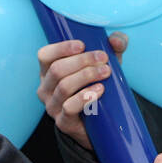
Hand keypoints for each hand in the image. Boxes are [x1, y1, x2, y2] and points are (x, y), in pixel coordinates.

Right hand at [36, 33, 126, 147]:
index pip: (45, 55)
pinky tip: (100, 90)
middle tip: (104, 58)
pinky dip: (85, 96)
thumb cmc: (98, 84)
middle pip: (57, 69)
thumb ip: (114, 47)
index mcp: (49, 71)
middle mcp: (45, 88)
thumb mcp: (105, 63)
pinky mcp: (63, 122)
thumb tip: (116, 40)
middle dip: (82, 61)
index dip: (61, 48)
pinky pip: (69, 107)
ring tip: (106, 72)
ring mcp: (52, 106)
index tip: (83, 44)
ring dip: (87, 76)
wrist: (101, 121)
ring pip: (64, 87)